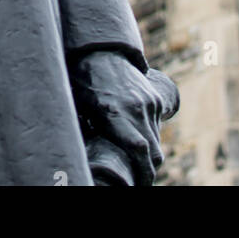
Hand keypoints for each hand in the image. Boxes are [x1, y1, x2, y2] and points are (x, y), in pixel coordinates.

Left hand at [70, 51, 179, 186]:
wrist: (100, 53)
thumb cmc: (84, 85)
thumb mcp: (81, 111)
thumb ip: (91, 136)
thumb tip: (88, 161)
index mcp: (114, 114)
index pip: (139, 150)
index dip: (143, 173)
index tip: (139, 184)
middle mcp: (135, 109)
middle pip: (154, 152)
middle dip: (149, 171)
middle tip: (138, 178)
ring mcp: (147, 102)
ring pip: (157, 141)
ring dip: (150, 156)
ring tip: (137, 162)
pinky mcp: (153, 98)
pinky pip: (157, 126)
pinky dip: (151, 138)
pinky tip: (138, 140)